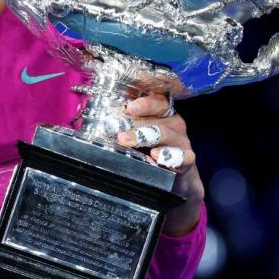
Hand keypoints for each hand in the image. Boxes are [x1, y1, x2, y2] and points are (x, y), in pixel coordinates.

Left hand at [116, 88, 204, 236]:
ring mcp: (181, 140)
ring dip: (145, 136)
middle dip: (135, 124)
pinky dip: (168, 156)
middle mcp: (173, 123)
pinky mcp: (187, 159)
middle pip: (156, 118)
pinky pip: (181, 156)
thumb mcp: (136, 135)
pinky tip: (156, 157)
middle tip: (119, 133)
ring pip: (165, 134)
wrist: (173, 178)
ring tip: (128, 142)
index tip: (128, 108)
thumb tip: (91, 124)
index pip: (155, 100)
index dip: (143, 103)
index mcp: (160, 112)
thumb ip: (120, 127)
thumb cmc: (148, 151)